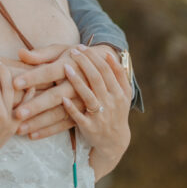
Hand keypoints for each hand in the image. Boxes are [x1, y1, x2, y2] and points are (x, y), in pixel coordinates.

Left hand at [12, 44, 84, 138]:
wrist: (104, 71)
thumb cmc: (74, 59)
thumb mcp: (61, 51)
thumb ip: (40, 54)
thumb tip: (20, 52)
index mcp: (69, 66)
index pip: (48, 72)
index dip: (32, 77)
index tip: (15, 83)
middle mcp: (77, 85)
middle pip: (55, 96)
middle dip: (36, 105)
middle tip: (18, 113)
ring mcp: (82, 101)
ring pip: (59, 114)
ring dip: (40, 122)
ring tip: (20, 128)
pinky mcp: (84, 114)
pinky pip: (65, 125)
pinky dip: (49, 131)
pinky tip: (33, 136)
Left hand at [61, 46, 130, 177]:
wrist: (114, 141)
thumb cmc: (116, 111)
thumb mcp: (123, 94)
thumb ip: (119, 75)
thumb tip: (110, 54)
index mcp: (120, 92)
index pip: (106, 70)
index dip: (94, 57)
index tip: (82, 46)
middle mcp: (111, 103)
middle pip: (97, 78)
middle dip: (84, 63)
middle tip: (72, 50)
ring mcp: (101, 115)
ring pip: (88, 95)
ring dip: (77, 81)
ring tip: (65, 67)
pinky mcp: (90, 127)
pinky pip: (79, 116)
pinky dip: (71, 108)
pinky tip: (63, 98)